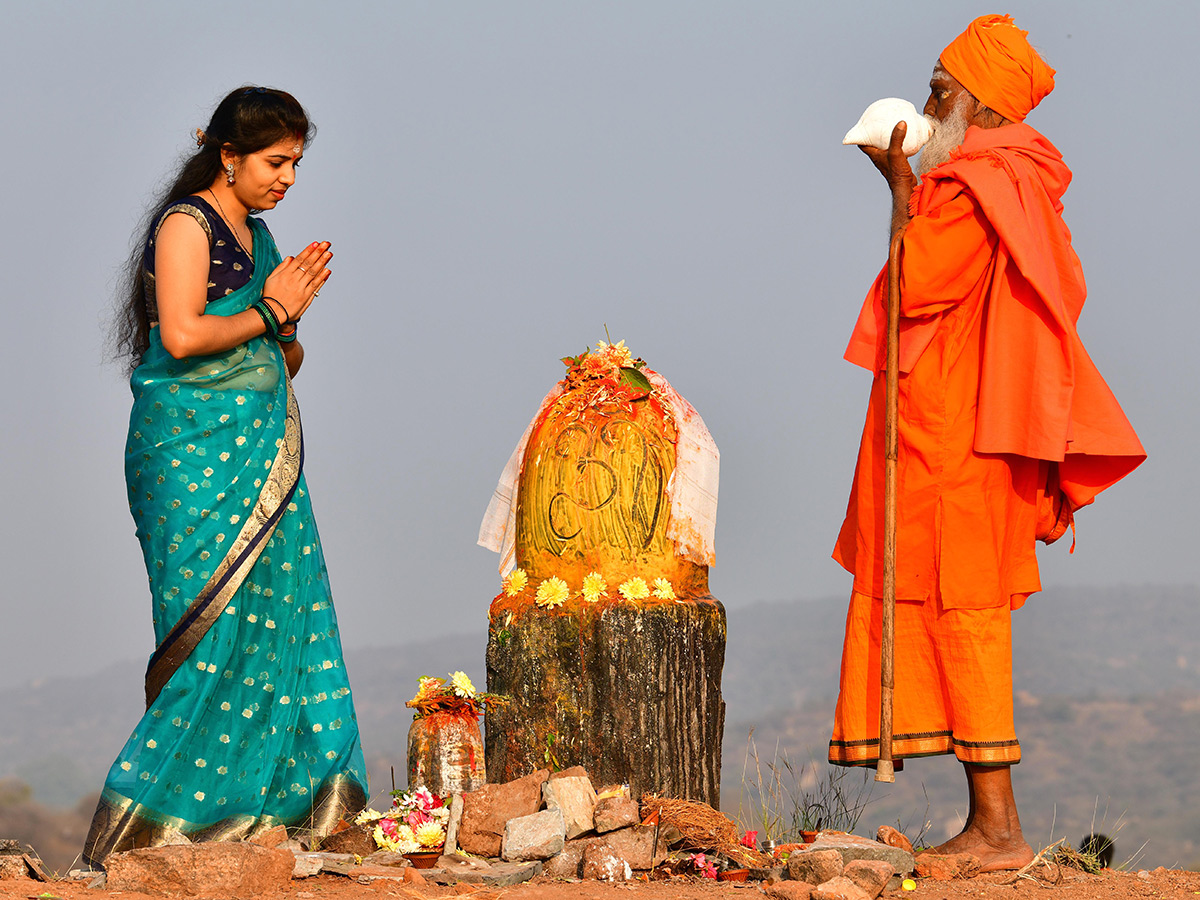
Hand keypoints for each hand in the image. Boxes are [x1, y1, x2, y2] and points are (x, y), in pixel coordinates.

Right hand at [264, 241, 332, 323]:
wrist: (272, 312)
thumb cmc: (270, 295)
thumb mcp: (271, 278)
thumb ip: (282, 267)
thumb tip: (291, 258)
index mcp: (285, 273)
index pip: (299, 259)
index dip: (308, 251)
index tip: (316, 244)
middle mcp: (294, 279)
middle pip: (308, 264)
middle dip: (318, 253)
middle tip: (326, 245)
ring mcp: (301, 288)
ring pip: (313, 273)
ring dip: (322, 262)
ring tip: (329, 254)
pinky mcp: (306, 296)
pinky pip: (315, 285)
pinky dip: (322, 277)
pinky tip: (327, 270)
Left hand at [862, 122, 915, 238]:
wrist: (905, 187)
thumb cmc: (897, 173)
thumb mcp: (896, 153)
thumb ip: (897, 138)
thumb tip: (901, 123)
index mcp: (874, 155)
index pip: (862, 143)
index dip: (860, 134)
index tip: (863, 124)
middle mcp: (879, 158)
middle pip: (873, 143)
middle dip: (874, 134)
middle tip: (878, 122)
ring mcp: (887, 161)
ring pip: (884, 146)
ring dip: (886, 138)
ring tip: (891, 127)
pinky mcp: (896, 163)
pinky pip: (895, 150)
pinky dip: (897, 143)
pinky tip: (905, 138)